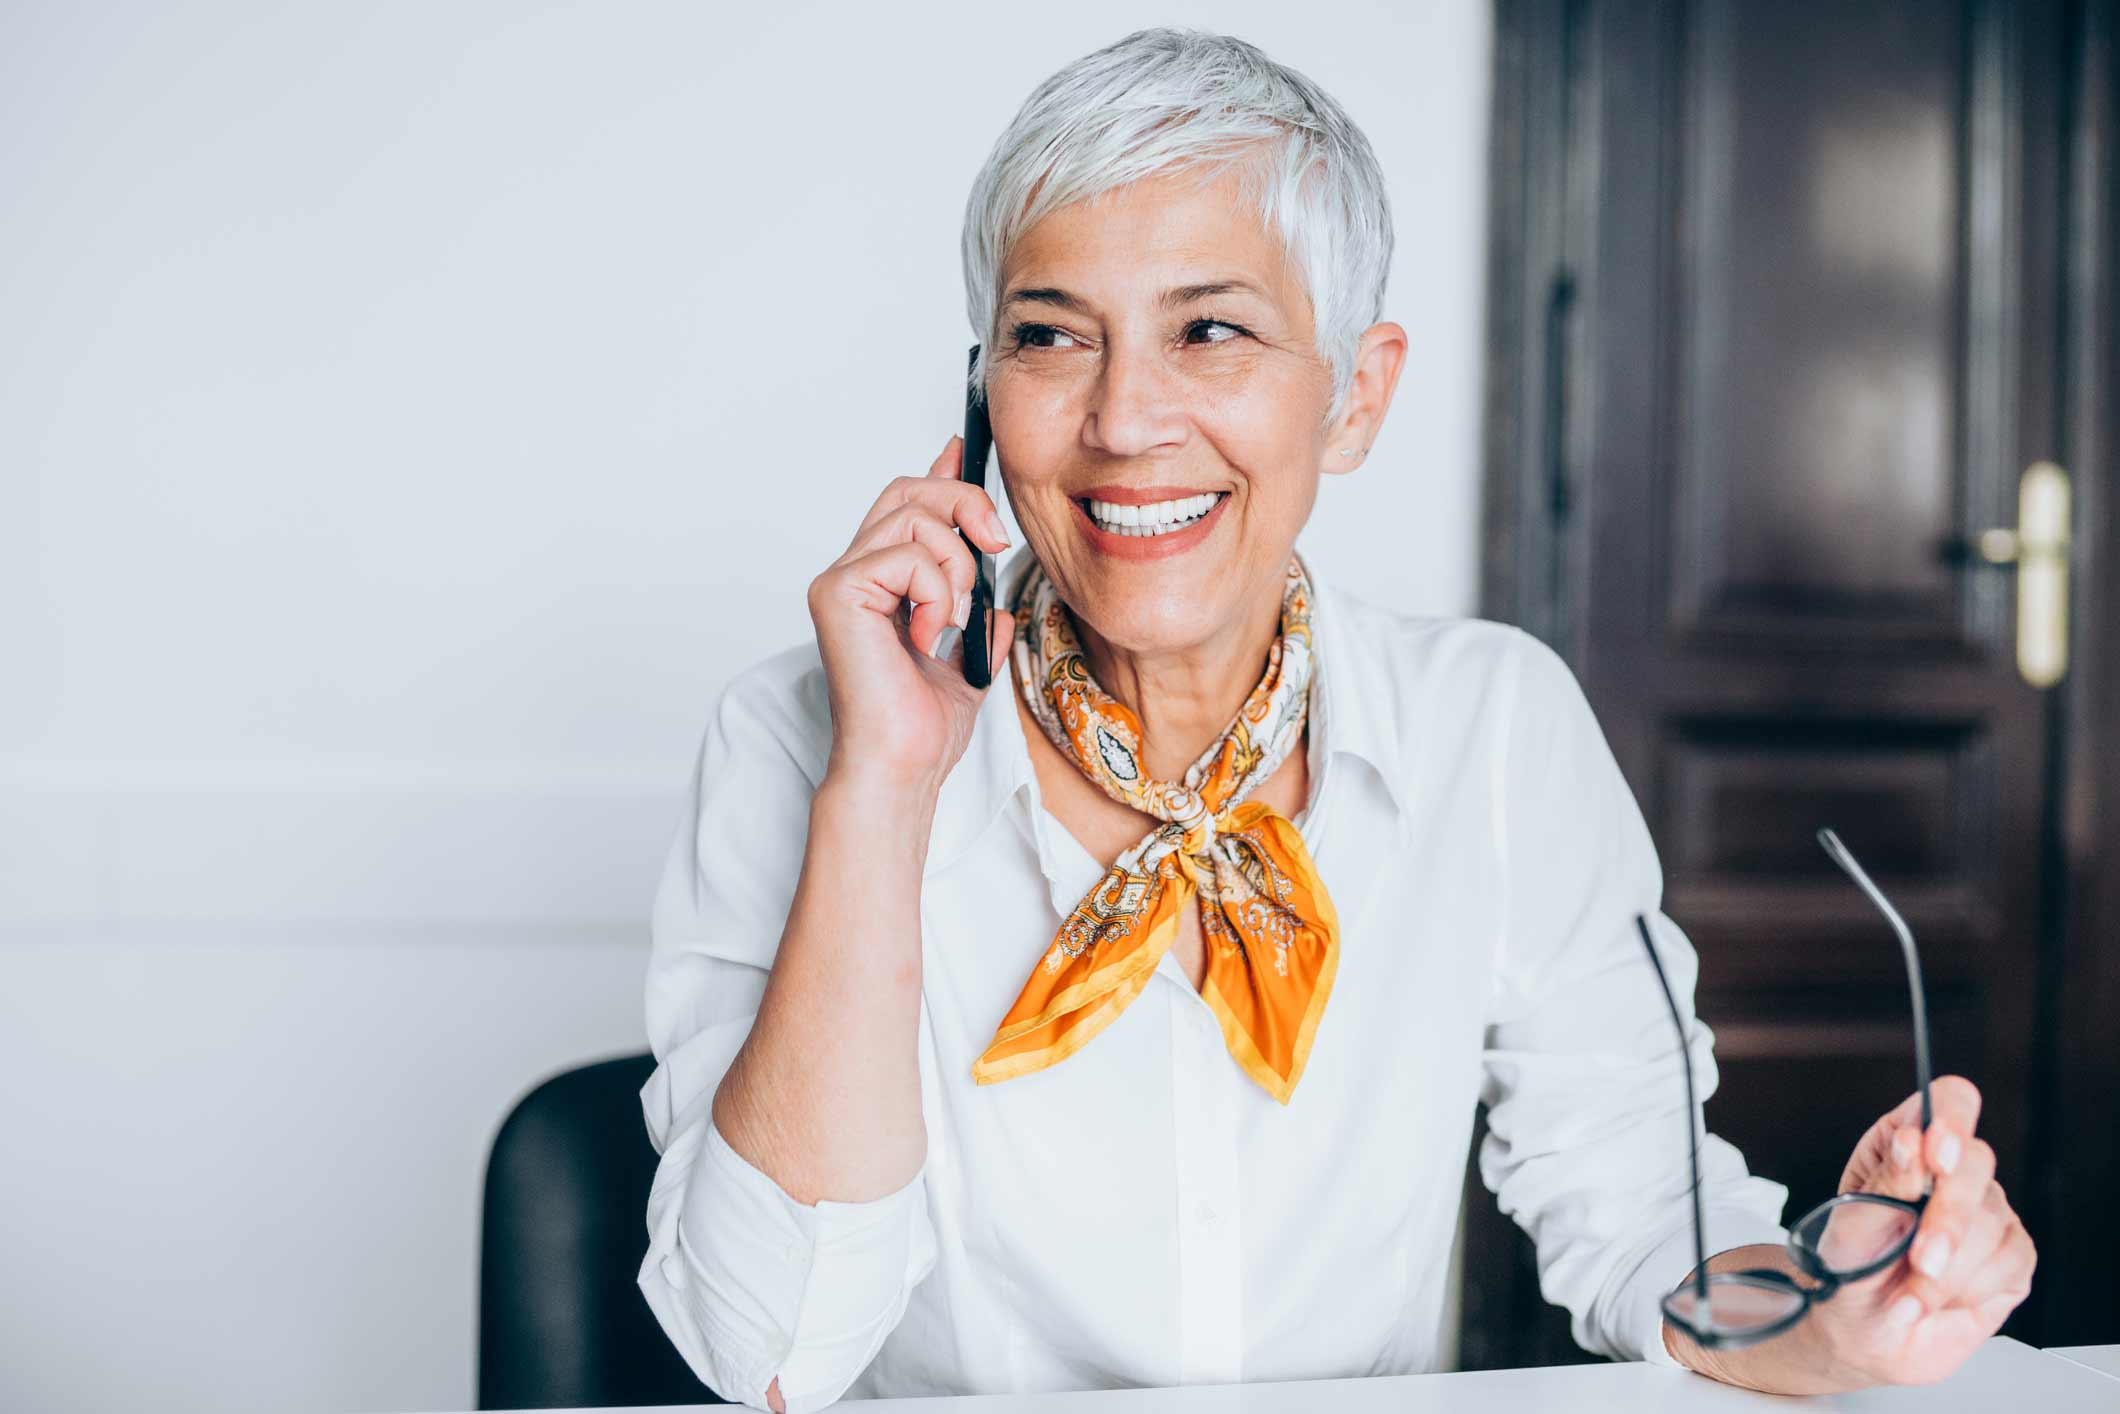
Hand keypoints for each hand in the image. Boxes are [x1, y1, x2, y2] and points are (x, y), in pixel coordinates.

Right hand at [807, 434, 1017, 796]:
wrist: (903, 767)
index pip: (907, 507)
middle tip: (994, 546)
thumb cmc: (923, 728)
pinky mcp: (836, 593)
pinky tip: (928, 635)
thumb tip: (997, 591)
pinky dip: (935, 592)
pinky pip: (906, 556)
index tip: (964, 448)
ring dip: (956, 566)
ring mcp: (840, 581)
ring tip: (952, 620)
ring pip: (913, 518)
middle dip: (964, 504)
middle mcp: (854, 575)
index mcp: (882, 586)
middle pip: (909, 492)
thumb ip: (978, 615)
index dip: (940, 475)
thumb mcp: (970, 658)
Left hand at [1802, 1075, 2035, 1385]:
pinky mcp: (2010, 1254)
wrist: (1862, 1333)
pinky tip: (1938, 1297)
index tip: (1936, 1153)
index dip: (1951, 1120)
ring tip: (1910, 1292)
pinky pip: (2011, 1259)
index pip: (1948, 1102)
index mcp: (1905, 1144)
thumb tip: (1913, 1142)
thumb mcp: (1851, 1226)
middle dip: (1947, 1218)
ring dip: (1949, 1269)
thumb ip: (1886, 1183)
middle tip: (1919, 1260)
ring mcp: (1986, 1211)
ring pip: (1993, 1220)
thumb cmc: (1847, 1271)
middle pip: (1977, 1162)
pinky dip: (1970, 1288)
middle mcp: (1951, 1172)